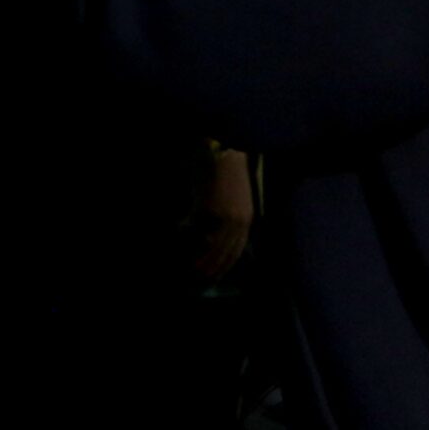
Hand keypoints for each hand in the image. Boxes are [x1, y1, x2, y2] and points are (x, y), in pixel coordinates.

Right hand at [190, 147, 254, 281]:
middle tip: (202, 279)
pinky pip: (197, 226)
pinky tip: (181, 234)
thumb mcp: (233, 199)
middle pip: (227, 252)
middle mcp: (239, 222)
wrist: (225, 150)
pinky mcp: (209, 208)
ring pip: (213, 245)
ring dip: (203, 259)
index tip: (215, 275)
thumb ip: (228, 218)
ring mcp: (225, 216)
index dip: (226, 265)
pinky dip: (189, 233)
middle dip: (215, 268)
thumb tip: (210, 235)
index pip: (237, 250)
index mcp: (247, 219)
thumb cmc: (227, 172)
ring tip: (192, 269)